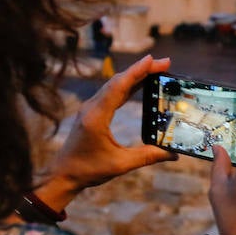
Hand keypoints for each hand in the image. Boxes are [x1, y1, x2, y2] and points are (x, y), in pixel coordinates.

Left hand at [37, 55, 176, 210]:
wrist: (62, 175)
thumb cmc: (88, 170)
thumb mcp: (120, 165)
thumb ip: (147, 157)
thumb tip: (173, 154)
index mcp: (96, 117)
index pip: (119, 87)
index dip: (137, 72)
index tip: (153, 59)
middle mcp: (91, 108)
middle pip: (118, 81)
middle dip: (142, 70)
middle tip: (164, 63)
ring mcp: (90, 108)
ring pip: (114, 85)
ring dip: (135, 75)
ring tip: (156, 69)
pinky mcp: (91, 112)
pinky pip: (111, 93)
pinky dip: (126, 85)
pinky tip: (138, 83)